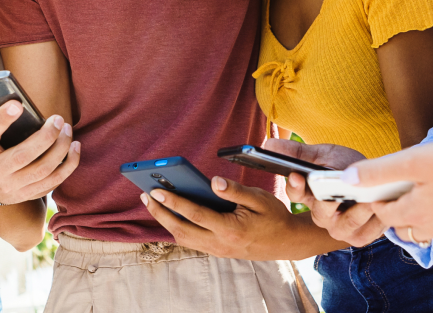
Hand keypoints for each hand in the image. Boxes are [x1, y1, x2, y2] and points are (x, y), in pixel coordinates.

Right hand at [0, 102, 78, 204]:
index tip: (17, 104)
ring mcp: (12, 188)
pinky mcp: (28, 195)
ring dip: (61, 149)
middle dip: (45, 136)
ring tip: (67, 130)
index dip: (1, 120)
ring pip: (42, 170)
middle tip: (58, 119)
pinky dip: (68, 165)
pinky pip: (53, 182)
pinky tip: (74, 147)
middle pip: (23, 156)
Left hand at [141, 175, 332, 260]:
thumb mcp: (259, 198)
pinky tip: (171, 213)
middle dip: (160, 213)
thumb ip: (234, 190)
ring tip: (153, 203)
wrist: (287, 243)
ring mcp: (217, 250)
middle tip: (145, 196)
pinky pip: (191, 241)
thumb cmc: (274, 216)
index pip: (195, 214)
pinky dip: (178, 227)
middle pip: (181, 230)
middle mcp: (220, 243)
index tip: (156, 190)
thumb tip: (212, 182)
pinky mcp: (217, 251)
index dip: (174, 202)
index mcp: (231, 228)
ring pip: (183, 238)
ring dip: (166, 221)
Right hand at [268, 139, 385, 246]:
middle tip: (339, 192)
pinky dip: (375, 222)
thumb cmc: (346, 167)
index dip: (295, 186)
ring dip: (357, 213)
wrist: (376, 178)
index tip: (297, 175)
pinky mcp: (361, 236)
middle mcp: (321, 216)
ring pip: (344, 226)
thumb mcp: (324, 155)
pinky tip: (381, 207)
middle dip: (329, 203)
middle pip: (320, 213)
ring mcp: (340, 228)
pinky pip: (366, 234)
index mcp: (309, 195)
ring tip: (368, 199)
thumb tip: (268, 144)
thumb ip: (299, 152)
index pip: (295, 193)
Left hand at [346, 138, 432, 242]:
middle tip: (405, 190)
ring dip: (430, 214)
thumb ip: (380, 171)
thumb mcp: (417, 160)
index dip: (378, 199)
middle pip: (409, 226)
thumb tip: (347, 178)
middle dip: (402, 211)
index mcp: (416, 212)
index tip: (379, 187)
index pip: (385, 214)